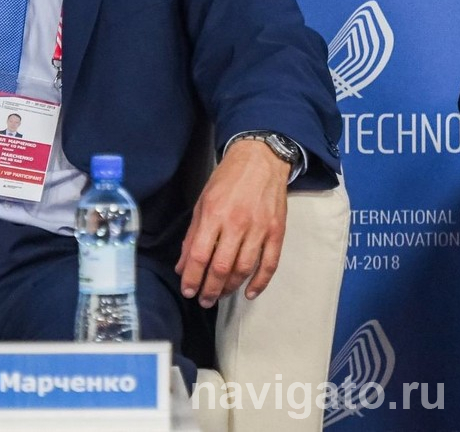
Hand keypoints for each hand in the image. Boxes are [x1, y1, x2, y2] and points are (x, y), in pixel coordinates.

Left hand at [175, 139, 288, 307]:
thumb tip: (182, 265)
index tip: (188, 291)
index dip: (192, 277)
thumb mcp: (202, 201)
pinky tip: (248, 293)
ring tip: (220, 295)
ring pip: (244, 269)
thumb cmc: (227, 179)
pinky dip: (260, 282)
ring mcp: (260, 229)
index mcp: (214, 213)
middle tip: (204, 300)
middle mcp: (237, 223)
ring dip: (231, 287)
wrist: (260, 159)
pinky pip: (269, 264)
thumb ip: (192, 235)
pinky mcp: (277, 232)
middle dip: (210, 289)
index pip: (199, 254)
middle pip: (221, 267)